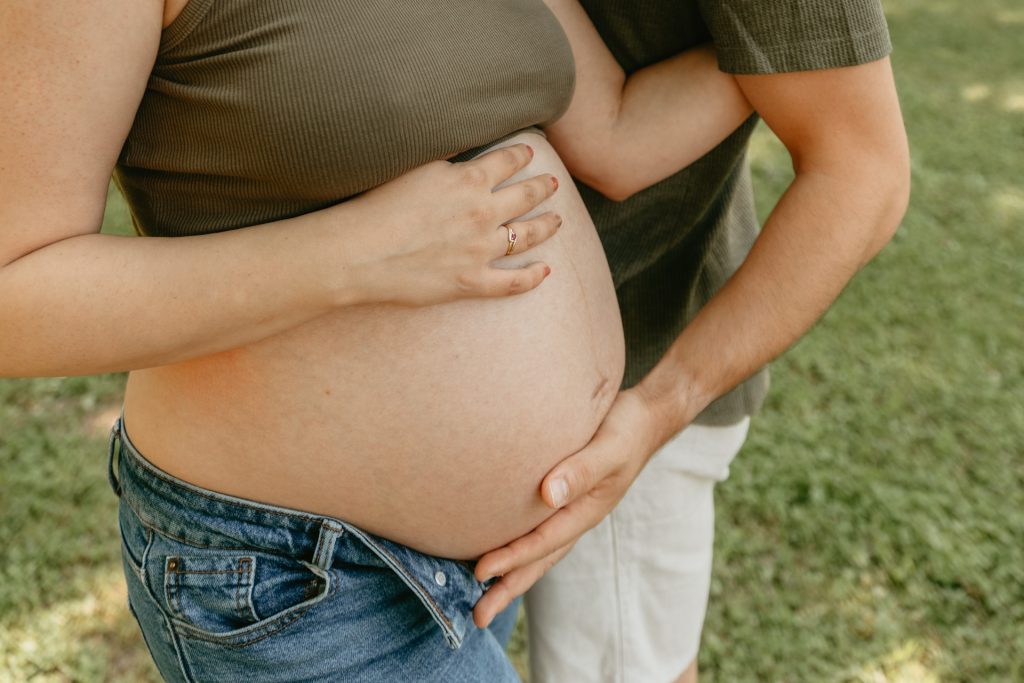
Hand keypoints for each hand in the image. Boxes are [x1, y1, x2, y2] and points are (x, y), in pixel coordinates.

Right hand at [348, 143, 562, 305]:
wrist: (360, 252)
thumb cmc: (376, 205)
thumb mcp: (413, 165)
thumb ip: (445, 156)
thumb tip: (462, 143)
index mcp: (469, 180)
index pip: (507, 161)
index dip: (521, 154)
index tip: (529, 152)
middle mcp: (483, 213)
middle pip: (525, 196)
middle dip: (543, 187)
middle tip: (554, 183)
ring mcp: (480, 250)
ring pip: (527, 235)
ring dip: (547, 226)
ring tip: (557, 220)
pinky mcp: (472, 282)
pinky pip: (513, 282)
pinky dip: (533, 277)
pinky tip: (546, 271)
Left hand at [472, 388, 678, 627]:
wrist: (644, 420)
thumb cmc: (625, 431)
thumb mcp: (607, 449)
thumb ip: (581, 470)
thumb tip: (547, 494)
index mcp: (586, 512)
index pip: (543, 542)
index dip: (512, 558)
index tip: (480, 572)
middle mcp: (576, 519)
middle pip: (539, 561)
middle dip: (508, 588)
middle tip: (477, 617)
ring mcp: (571, 513)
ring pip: (537, 552)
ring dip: (510, 575)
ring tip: (482, 597)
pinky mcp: (562, 500)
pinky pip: (536, 531)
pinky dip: (517, 549)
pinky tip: (497, 550)